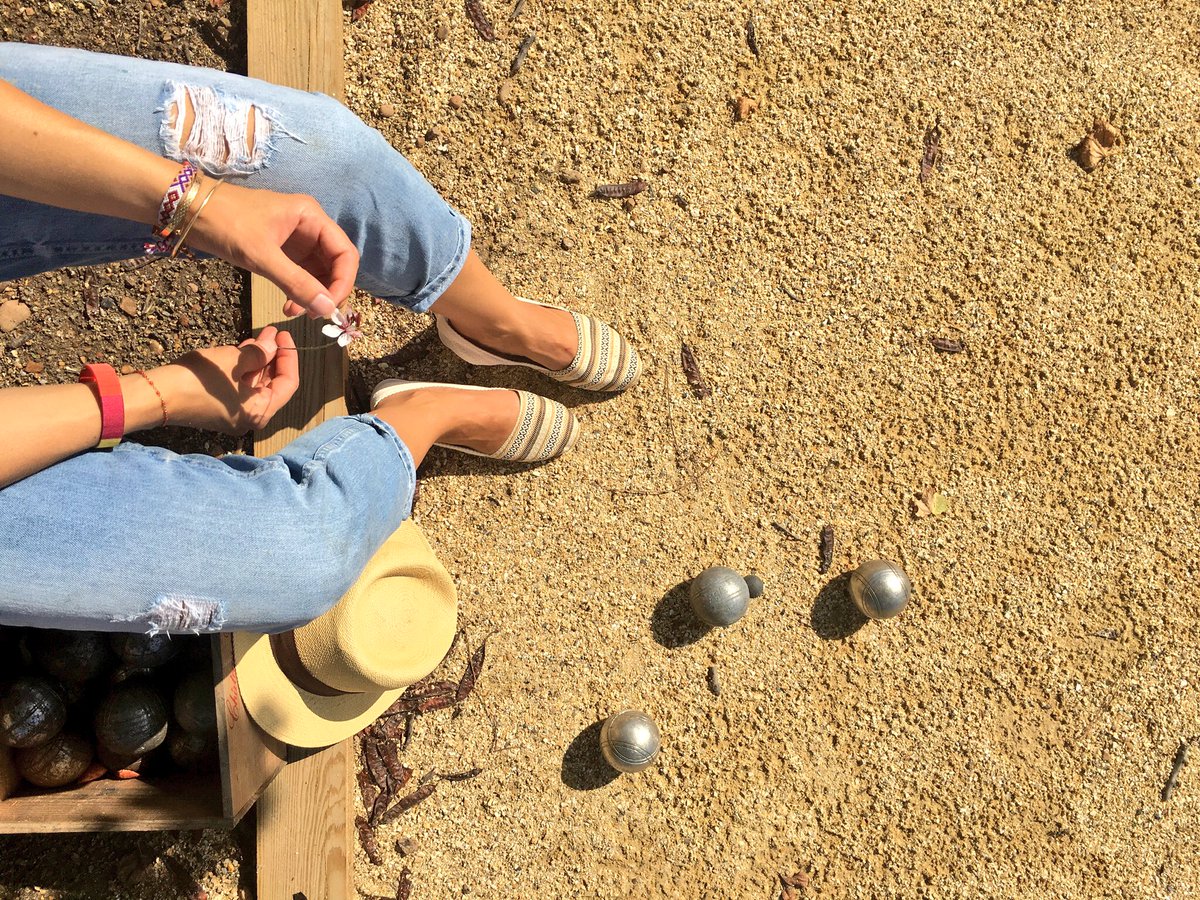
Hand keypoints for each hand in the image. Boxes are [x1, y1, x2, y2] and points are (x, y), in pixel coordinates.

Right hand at [155, 326, 299, 433]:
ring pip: (254, 383)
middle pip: (272, 384)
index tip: (284, 336)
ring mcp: (234, 413)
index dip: (289, 357)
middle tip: (273, 333)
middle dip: (274, 356)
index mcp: (260, 412)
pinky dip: (243, 367)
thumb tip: (274, 344)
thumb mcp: (233, 360)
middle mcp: (250, 417)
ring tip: (261, 335)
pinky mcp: (219, 406)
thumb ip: (259, 353)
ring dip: (258, 359)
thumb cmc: (199, 380)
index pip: (288, 384)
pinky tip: (244, 347)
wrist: (156, 396)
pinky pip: (239, 385)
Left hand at [185, 182, 358, 319]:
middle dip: (328, 292)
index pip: (345, 253)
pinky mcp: (283, 250)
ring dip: (313, 295)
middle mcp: (310, 227)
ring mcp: (297, 239)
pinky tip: (288, 306)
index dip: (343, 283)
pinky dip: (299, 292)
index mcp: (311, 217)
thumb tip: (327, 310)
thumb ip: (296, 283)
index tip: (329, 308)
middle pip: (336, 264)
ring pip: (320, 273)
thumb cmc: (226, 223)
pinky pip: (301, 274)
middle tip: (314, 316)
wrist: (189, 210)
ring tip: (295, 312)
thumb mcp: (261, 255)